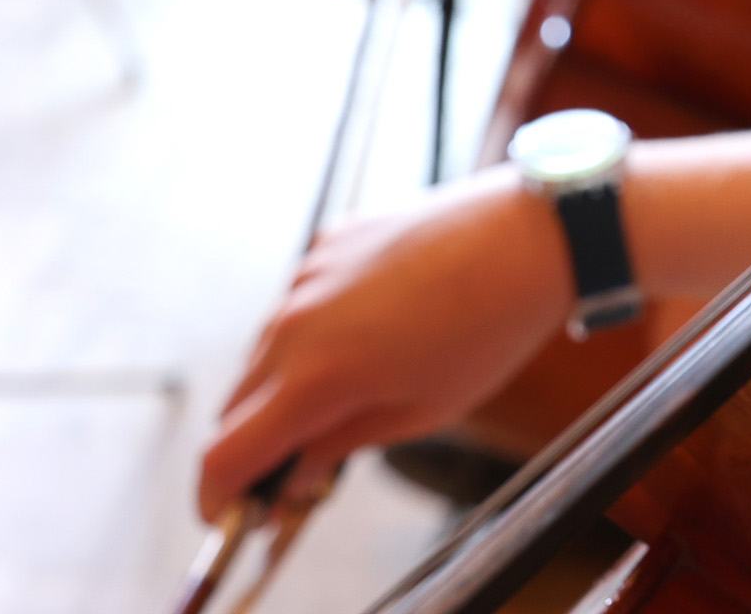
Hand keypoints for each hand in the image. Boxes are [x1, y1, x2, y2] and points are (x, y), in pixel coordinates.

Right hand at [196, 169, 571, 520]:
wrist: (532, 235)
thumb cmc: (491, 329)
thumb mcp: (422, 410)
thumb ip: (341, 445)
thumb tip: (295, 475)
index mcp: (315, 377)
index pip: (225, 454)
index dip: (218, 495)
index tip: (233, 514)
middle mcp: (295, 322)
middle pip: (236, 404)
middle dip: (255, 442)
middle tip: (299, 464)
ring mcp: (308, 274)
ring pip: (267, 349)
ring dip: (285, 382)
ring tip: (352, 391)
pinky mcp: (330, 240)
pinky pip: (301, 298)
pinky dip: (316, 326)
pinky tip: (373, 329)